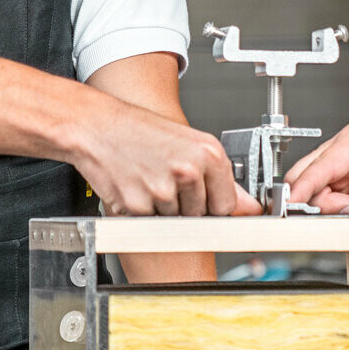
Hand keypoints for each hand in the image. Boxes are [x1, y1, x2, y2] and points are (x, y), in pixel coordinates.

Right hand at [75, 109, 257, 215]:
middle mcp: (188, 170)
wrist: (97, 126)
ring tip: (149, 178)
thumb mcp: (189, 145)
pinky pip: (150, 223)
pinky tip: (136, 186)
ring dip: (162, 209)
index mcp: (208, 153)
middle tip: (166, 179)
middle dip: (185, 205)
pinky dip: (142, 211)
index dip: (212, 204)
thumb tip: (252, 208)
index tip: (202, 201)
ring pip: (175, 221)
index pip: (226, 205)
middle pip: (200, 215)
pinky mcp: (138, 205)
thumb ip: (222, 180)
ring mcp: (163, 190)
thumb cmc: (140, 131)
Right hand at [283, 109, 348, 214]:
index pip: (319, 168)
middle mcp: (338, 153)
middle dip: (312, 201)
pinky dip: (335, 205)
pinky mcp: (343, 176)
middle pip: (303, 178)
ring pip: (313, 189)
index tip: (290, 205)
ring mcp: (338, 165)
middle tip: (344, 210)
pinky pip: (326, 193)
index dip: (302, 189)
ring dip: (328, 205)